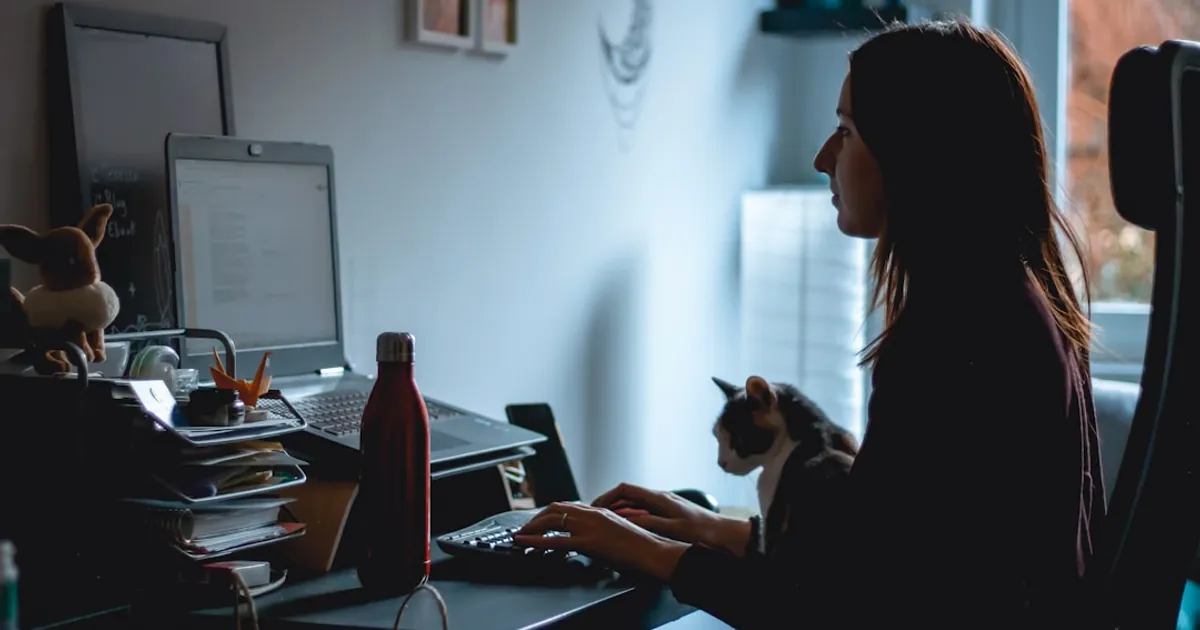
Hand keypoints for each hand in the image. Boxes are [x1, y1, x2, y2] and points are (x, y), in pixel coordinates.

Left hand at [512, 502, 688, 579]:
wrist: (653, 551)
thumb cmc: (641, 546)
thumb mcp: (619, 531)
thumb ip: (603, 530)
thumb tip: (592, 538)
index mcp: (600, 511)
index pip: (568, 506)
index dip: (551, 513)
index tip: (541, 520)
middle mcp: (592, 514)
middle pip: (556, 508)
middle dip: (537, 517)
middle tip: (526, 527)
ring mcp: (590, 527)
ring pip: (553, 520)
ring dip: (533, 527)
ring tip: (521, 534)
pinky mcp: (589, 542)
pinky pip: (556, 540)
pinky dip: (536, 540)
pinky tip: (526, 542)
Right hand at [593, 483, 748, 554]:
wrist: (726, 535)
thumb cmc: (702, 533)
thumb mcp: (672, 528)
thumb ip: (647, 522)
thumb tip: (624, 519)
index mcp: (659, 498)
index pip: (624, 489)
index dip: (606, 497)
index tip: (593, 507)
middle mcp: (660, 497)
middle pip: (627, 495)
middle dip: (609, 504)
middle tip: (594, 517)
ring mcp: (666, 504)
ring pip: (635, 503)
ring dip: (620, 511)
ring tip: (606, 523)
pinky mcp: (670, 513)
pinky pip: (644, 511)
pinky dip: (632, 517)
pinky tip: (628, 528)